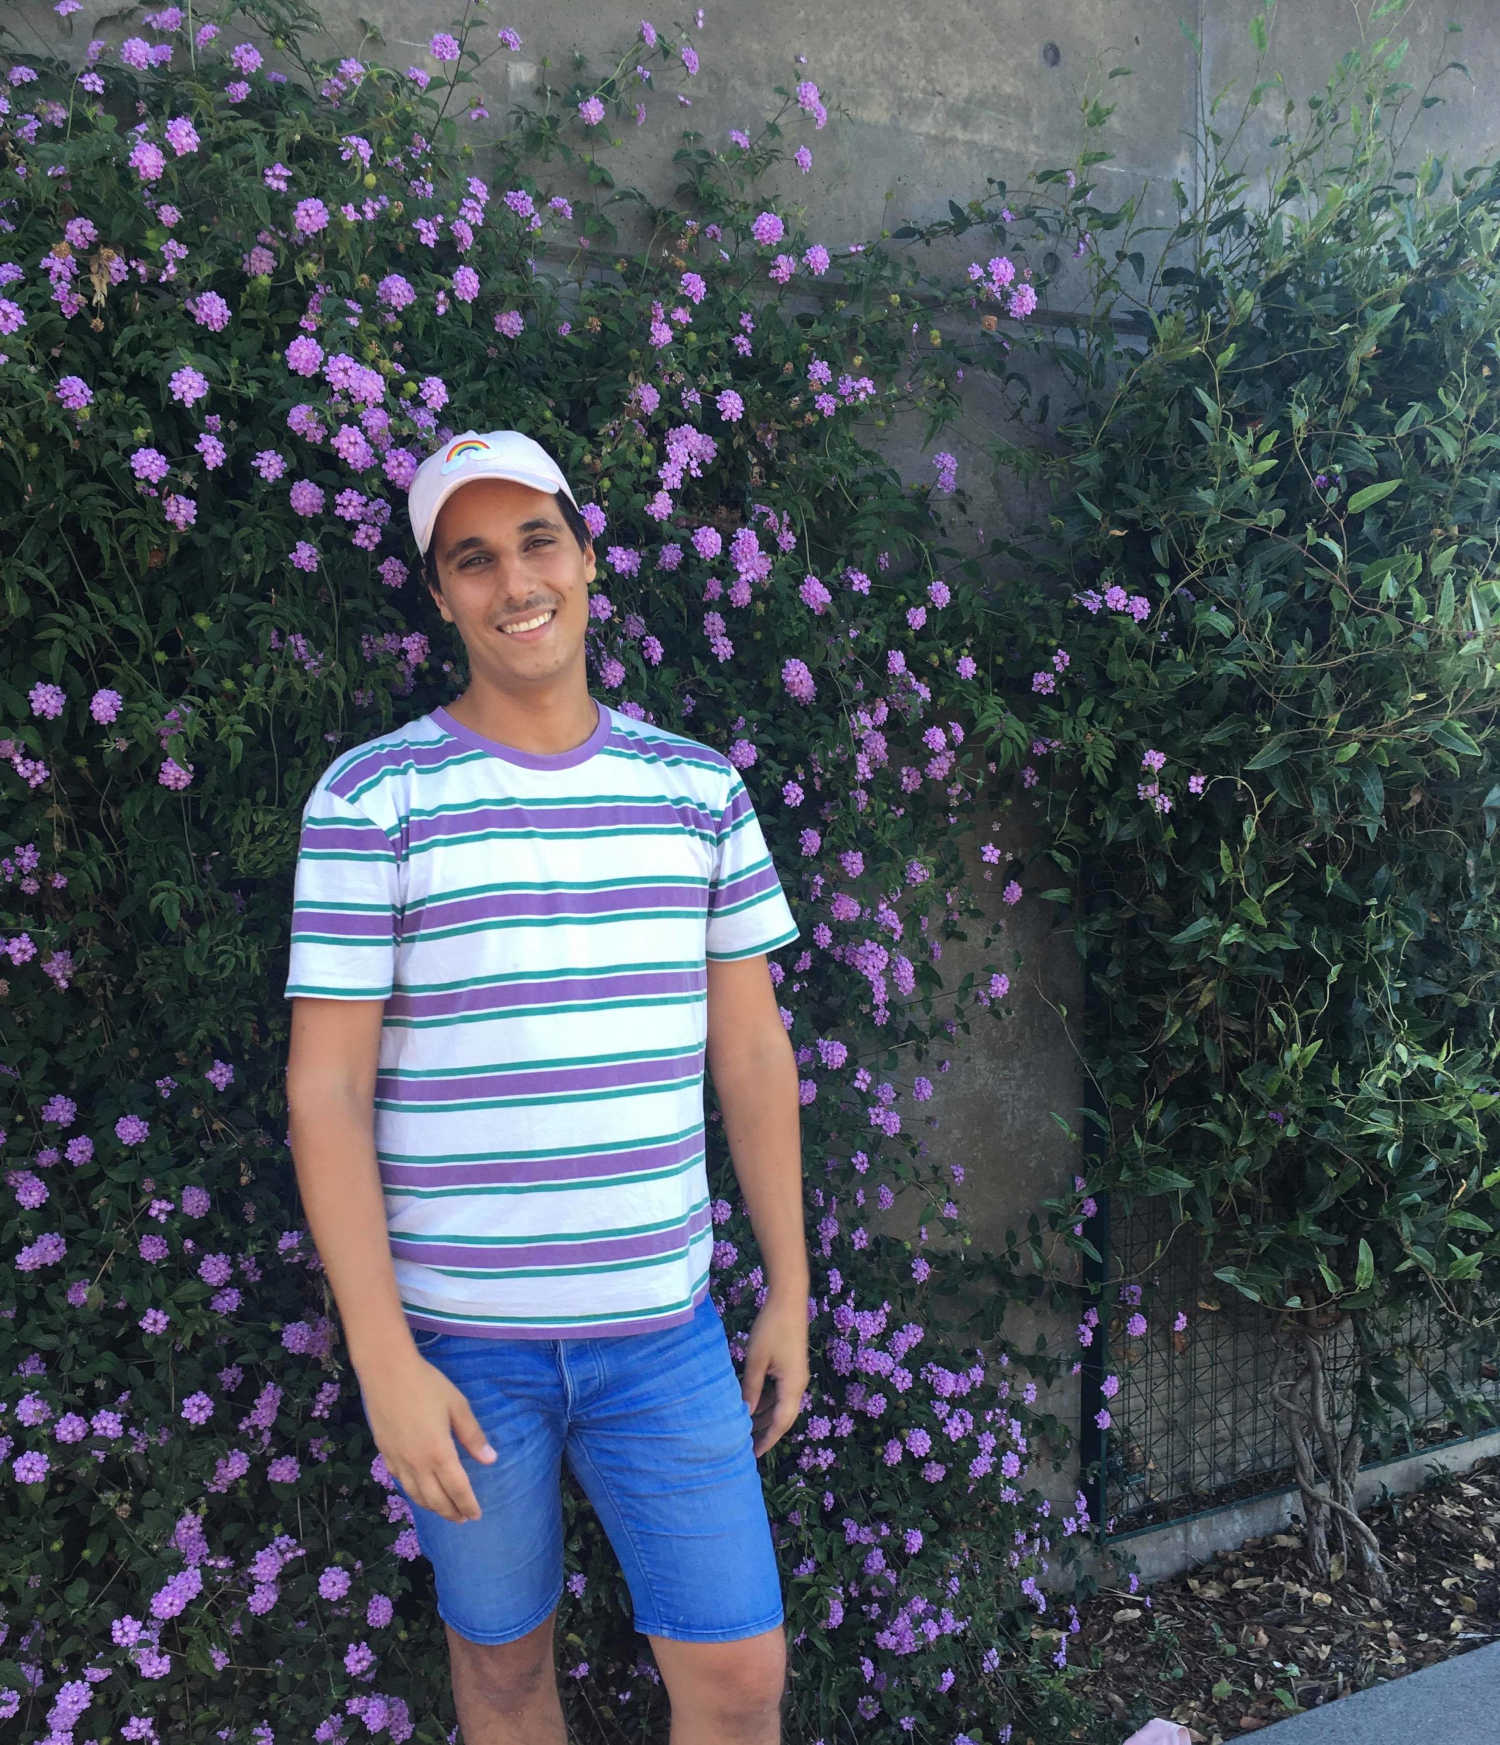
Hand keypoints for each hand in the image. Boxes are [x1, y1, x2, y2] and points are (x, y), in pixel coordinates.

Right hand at [361, 1349, 496, 1522]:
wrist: (387, 1373)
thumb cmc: (427, 1385)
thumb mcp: (457, 1406)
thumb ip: (473, 1436)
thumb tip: (490, 1460)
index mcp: (439, 1453)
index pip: (457, 1489)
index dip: (468, 1504)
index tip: (476, 1515)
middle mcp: (417, 1464)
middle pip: (435, 1499)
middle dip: (451, 1512)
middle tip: (463, 1518)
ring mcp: (398, 1461)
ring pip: (416, 1495)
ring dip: (432, 1507)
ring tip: (444, 1510)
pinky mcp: (385, 1454)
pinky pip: (401, 1482)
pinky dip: (413, 1494)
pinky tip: (419, 1492)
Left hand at [740, 1290, 809, 1456]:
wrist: (788, 1300)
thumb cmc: (771, 1328)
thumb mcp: (756, 1360)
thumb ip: (751, 1389)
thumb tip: (745, 1415)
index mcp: (792, 1386)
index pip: (781, 1423)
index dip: (767, 1440)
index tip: (753, 1455)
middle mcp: (798, 1384)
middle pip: (783, 1416)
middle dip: (765, 1431)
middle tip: (745, 1445)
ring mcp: (796, 1375)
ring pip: (781, 1404)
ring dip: (765, 1415)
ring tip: (745, 1427)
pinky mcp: (791, 1366)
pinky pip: (780, 1391)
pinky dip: (767, 1400)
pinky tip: (752, 1403)